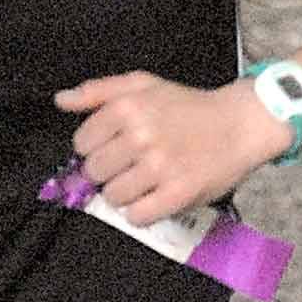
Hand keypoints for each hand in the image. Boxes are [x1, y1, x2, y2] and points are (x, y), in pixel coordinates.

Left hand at [55, 70, 289, 225]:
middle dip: (108, 171)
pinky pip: (138, 216)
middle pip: (94, 171)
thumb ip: (98, 91)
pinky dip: (141, 212)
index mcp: (128, 108)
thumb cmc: (189, 106)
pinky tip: (153, 197)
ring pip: (113, 196)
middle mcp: (141, 136)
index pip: (82, 143)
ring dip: (125, 193)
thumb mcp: (143, 84)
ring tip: (144, 180)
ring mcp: (160, 167)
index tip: (112, 147)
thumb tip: (61, 101)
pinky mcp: (178, 194)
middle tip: (130, 164)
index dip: (94, 147)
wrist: (240, 124)